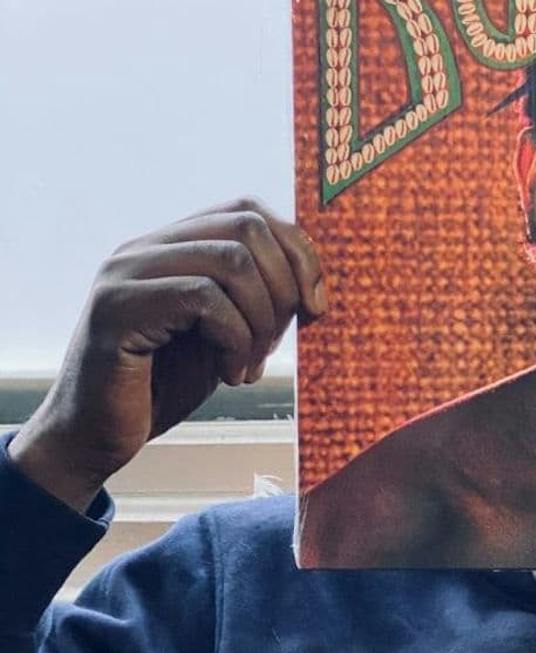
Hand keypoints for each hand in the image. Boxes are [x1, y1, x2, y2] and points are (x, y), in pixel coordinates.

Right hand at [10, 198, 325, 510]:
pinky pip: (205, 300)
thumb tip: (312, 290)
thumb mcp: (223, 339)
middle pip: (247, 227)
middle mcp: (147, 249)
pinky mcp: (119, 309)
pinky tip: (230, 375)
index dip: (297, 253)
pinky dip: (235, 341)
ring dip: (261, 322)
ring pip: (232, 262)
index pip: (248, 211)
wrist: (97, 436)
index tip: (316, 307)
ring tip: (248, 366)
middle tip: (276, 343)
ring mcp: (128, 274)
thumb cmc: (163, 389)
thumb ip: (255, 306)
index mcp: (173, 248)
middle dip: (284, 288)